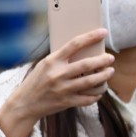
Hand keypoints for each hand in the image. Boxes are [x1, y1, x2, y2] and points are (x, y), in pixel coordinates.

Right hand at [0, 29, 115, 136]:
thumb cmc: (36, 81)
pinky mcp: (66, 102)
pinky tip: (100, 90)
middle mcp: (58, 74)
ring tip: (110, 71)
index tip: (103, 32)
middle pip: (87, 64)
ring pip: (91, 81)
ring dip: (104, 76)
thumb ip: (61, 58)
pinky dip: (96, 94)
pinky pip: (87, 98)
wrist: (25, 103)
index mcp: (52, 61)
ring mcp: (63, 89)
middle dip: (103, 60)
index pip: (75, 44)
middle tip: (111, 58)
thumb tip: (83, 49)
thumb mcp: (44, 65)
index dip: (91, 37)